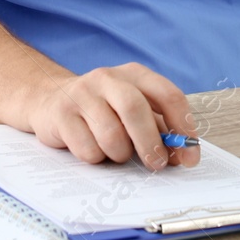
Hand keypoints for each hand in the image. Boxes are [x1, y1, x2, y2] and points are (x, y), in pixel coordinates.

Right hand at [21, 63, 199, 170]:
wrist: (49, 101)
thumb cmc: (102, 111)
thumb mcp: (132, 112)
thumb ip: (158, 129)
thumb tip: (181, 154)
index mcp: (134, 74)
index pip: (168, 94)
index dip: (183, 126)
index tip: (190, 154)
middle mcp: (108, 78)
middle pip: (135, 109)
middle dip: (150, 143)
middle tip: (157, 165)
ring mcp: (82, 94)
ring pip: (110, 133)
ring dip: (119, 154)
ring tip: (116, 153)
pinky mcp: (61, 114)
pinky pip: (87, 148)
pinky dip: (96, 158)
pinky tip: (92, 149)